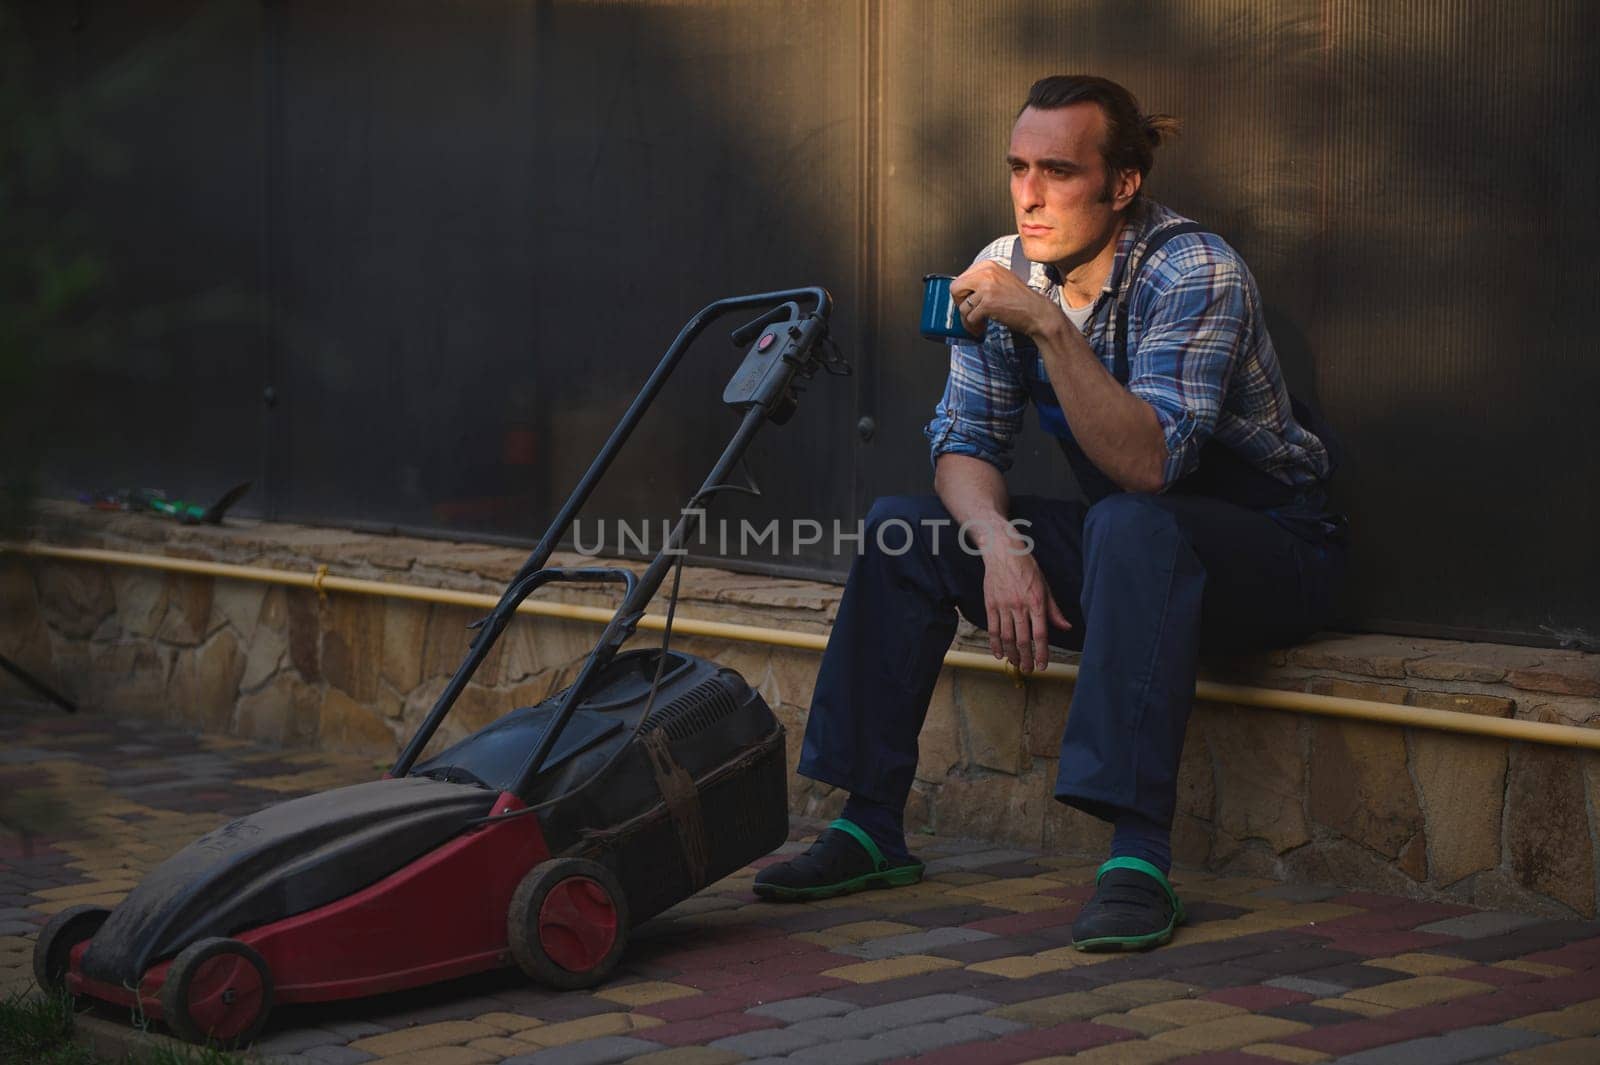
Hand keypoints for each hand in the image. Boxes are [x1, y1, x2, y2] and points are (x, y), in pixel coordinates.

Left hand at [950, 260, 1055, 337]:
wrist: (1036, 311)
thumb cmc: (1020, 299)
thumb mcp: (1000, 279)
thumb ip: (982, 280)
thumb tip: (962, 290)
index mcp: (988, 265)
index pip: (960, 278)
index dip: (962, 294)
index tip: (969, 302)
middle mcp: (986, 273)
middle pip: (955, 290)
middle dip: (960, 304)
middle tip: (970, 312)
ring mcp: (987, 288)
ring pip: (962, 307)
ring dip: (968, 319)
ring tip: (978, 323)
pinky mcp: (988, 304)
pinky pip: (970, 318)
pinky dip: (974, 326)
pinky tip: (982, 327)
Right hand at [980, 531, 1070, 672]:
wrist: (1003, 552)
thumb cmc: (1027, 567)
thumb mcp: (1045, 587)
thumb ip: (1054, 610)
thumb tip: (1066, 627)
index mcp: (1036, 602)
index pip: (1040, 634)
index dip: (1042, 653)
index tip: (1042, 665)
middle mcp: (1019, 606)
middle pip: (1023, 640)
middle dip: (1026, 658)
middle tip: (1028, 670)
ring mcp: (1003, 606)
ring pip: (1007, 637)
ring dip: (1012, 654)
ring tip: (1016, 664)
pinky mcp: (990, 604)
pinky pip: (992, 629)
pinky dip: (995, 643)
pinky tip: (999, 653)